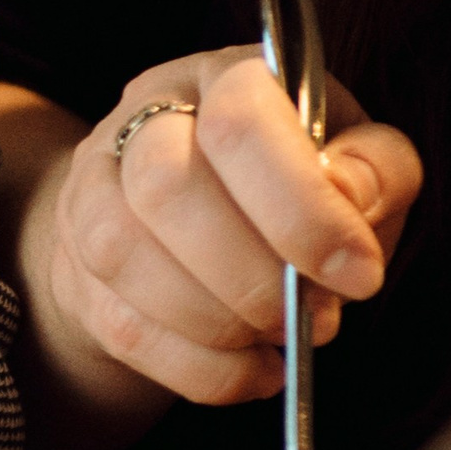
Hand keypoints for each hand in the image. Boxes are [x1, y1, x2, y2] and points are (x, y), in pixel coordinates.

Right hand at [0, 55, 423, 436]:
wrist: (201, 223)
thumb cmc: (292, 187)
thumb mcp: (354, 159)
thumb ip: (374, 168)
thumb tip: (350, 198)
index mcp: (221, 78)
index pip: (238, 123)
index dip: (301, 207)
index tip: (358, 274)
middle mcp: (142, 120)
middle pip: (165, 186)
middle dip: (253, 275)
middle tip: (311, 317)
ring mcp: (93, 191)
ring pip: (123, 254)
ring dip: (219, 321)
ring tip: (278, 339)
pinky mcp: (76, 266)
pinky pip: (120, 326)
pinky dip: (199, 367)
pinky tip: (252, 371)